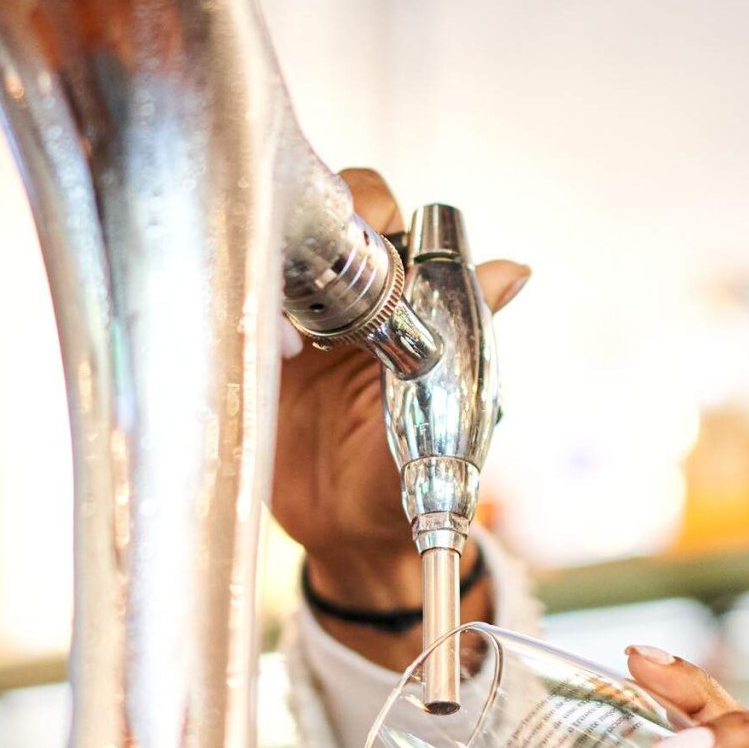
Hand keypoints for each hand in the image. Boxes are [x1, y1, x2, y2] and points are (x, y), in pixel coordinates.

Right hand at [271, 169, 527, 662]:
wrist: (350, 537)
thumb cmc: (408, 477)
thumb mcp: (444, 413)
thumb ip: (467, 336)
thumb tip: (514, 271)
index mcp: (405, 300)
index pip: (388, 218)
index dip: (372, 209)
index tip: (364, 229)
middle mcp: (352, 299)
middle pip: (323, 220)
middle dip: (316, 230)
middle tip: (315, 273)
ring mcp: (296, 323)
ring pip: (275, 253)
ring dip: (276, 268)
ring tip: (292, 331)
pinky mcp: (253, 352)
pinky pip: (235, 307)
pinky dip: (239, 308)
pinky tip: (263, 348)